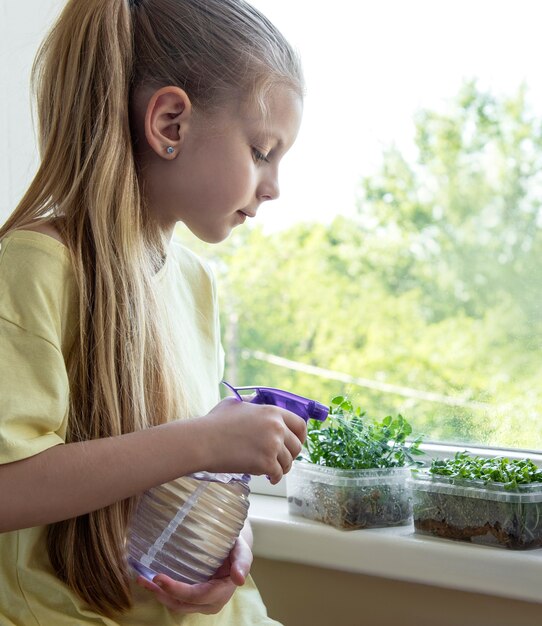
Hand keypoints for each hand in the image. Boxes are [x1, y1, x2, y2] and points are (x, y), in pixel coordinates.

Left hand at [135, 531, 252, 614]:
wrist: (235, 550)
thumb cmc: (237, 548)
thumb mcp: (243, 551)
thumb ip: (242, 562)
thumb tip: (239, 578)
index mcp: (221, 593)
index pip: (194, 595)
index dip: (175, 589)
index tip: (158, 577)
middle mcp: (210, 603)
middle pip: (181, 603)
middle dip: (161, 593)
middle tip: (143, 578)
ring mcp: (201, 602)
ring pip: (176, 604)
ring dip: (158, 594)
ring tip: (142, 580)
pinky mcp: (193, 598)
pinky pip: (176, 599)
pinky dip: (163, 591)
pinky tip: (151, 580)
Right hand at [196, 397, 306, 483]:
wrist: (203, 441)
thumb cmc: (215, 423)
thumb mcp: (236, 404)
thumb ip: (251, 402)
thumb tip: (256, 401)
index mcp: (272, 412)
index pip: (300, 425)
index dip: (301, 436)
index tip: (296, 443)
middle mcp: (276, 428)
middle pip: (296, 446)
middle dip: (291, 455)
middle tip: (282, 459)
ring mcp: (272, 446)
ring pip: (288, 462)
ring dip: (282, 468)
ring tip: (272, 470)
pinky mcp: (265, 463)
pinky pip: (278, 474)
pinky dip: (274, 478)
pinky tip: (269, 478)